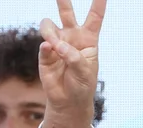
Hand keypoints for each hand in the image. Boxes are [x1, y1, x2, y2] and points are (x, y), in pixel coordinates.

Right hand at [38, 0, 105, 127]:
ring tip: (54, 43)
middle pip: (67, 12)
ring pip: (48, 25)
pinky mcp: (45, 53)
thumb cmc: (82, 84)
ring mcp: (57, 43)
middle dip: (63, 0)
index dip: (98, 3)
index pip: (95, 17)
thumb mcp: (85, 71)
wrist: (68, 101)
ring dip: (50, 31)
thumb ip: (73, 56)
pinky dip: (47, 48)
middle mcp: (72, 37)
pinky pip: (44, 44)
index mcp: (88, 39)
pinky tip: (51, 52)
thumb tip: (56, 45)